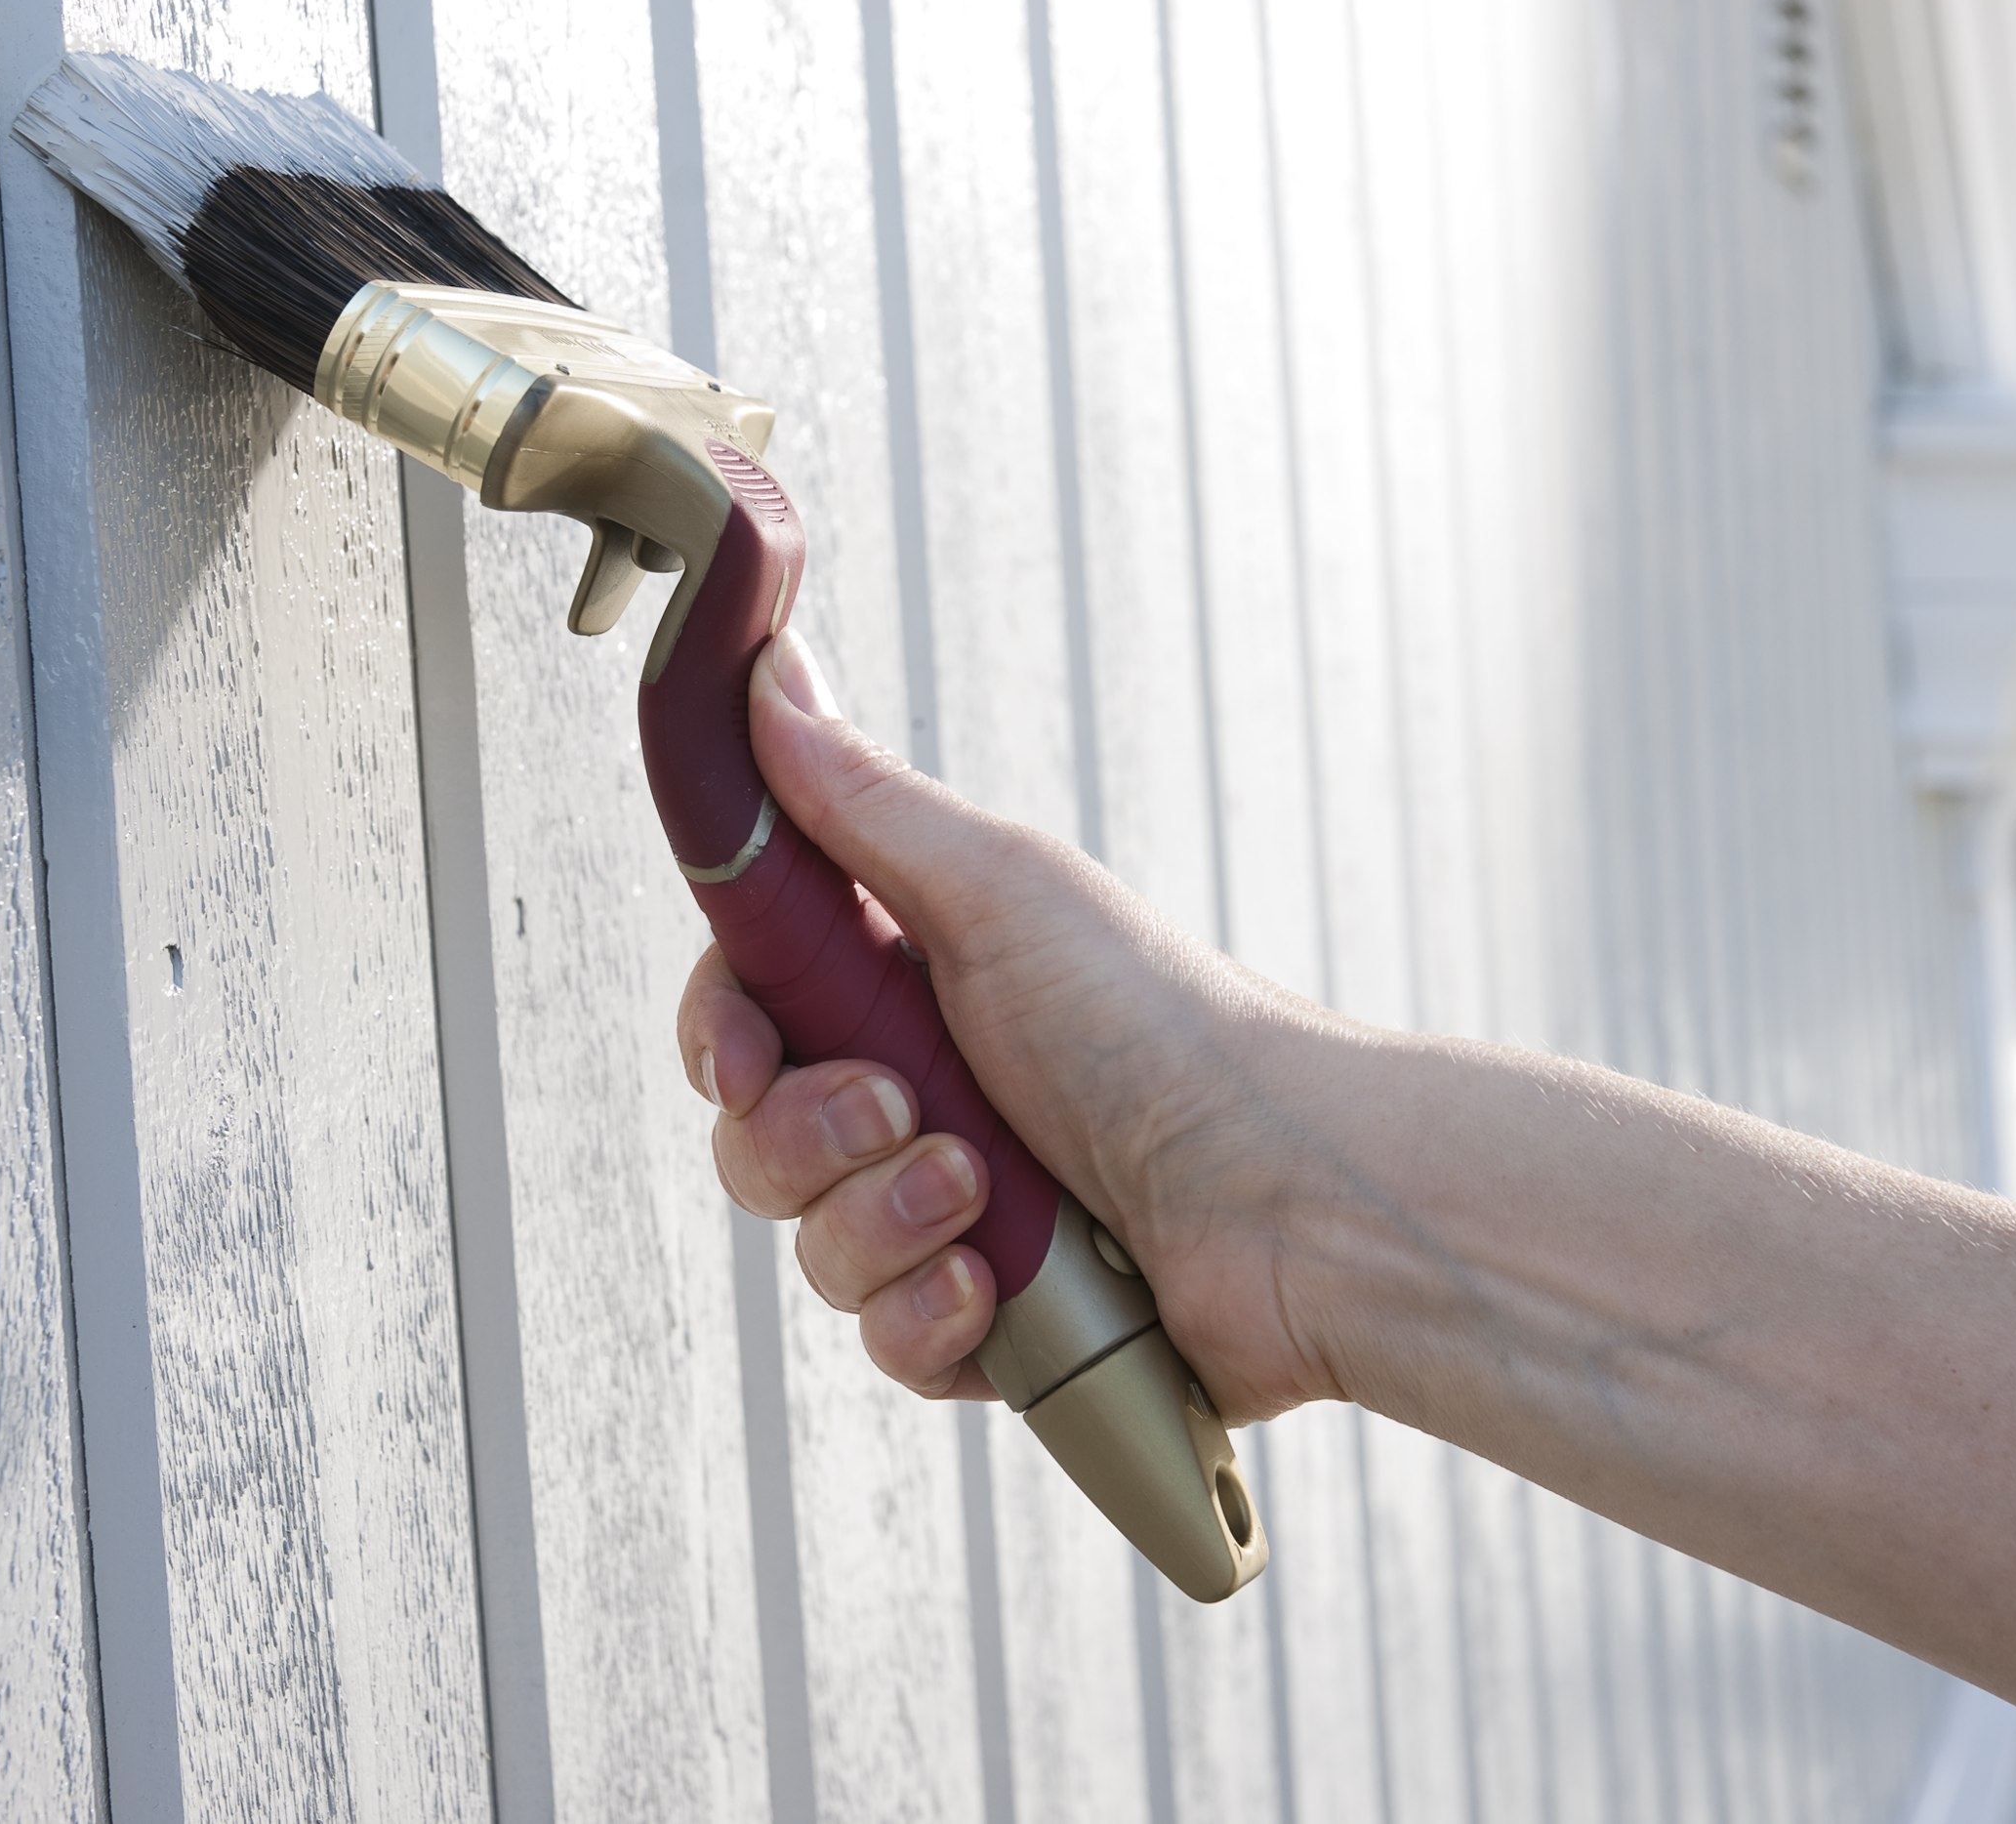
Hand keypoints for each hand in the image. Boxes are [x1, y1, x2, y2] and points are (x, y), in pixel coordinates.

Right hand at [675, 627, 1356, 1420]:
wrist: (1287, 1198)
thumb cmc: (1163, 1028)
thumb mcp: (995, 891)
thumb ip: (856, 801)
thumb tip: (767, 672)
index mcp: (912, 989)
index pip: (751, 1013)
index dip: (728, 1037)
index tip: (749, 1051)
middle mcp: (924, 1101)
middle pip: (759, 1139)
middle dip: (808, 1136)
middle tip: (901, 1105)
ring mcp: (956, 1218)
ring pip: (816, 1251)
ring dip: (883, 1222)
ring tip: (981, 1193)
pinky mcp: (993, 1327)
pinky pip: (888, 1344)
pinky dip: (930, 1316)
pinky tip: (994, 1289)